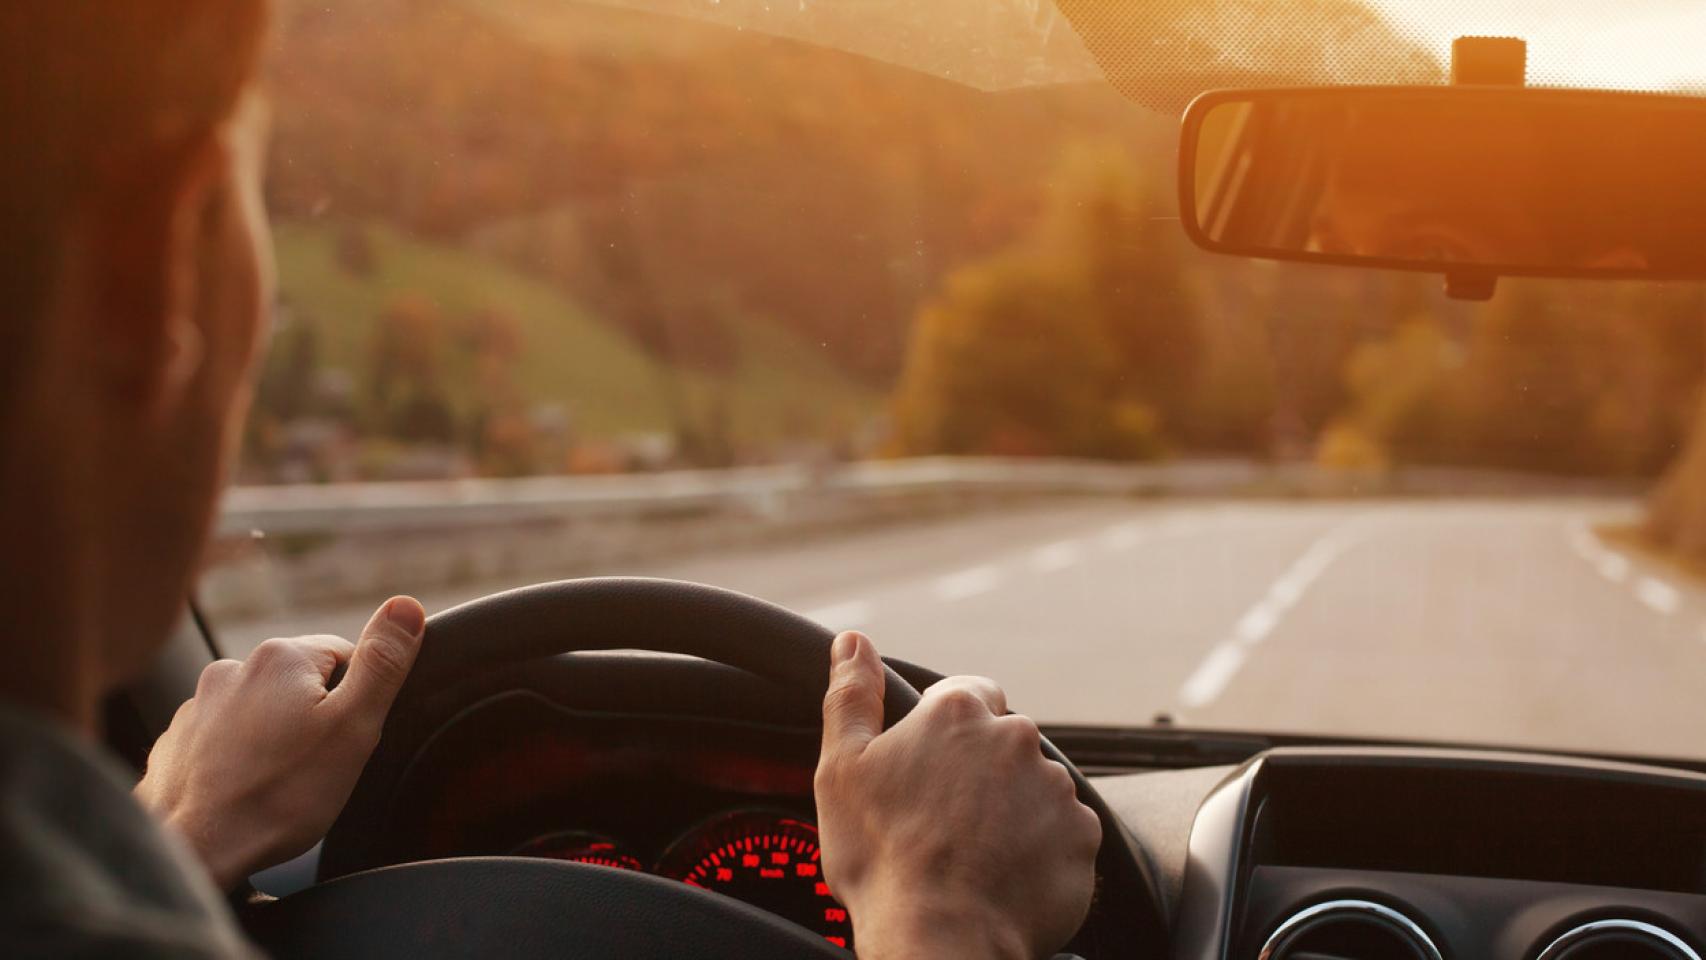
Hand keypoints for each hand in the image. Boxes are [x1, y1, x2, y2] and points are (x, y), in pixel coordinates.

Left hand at [135, 596, 426, 888]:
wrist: (194, 852)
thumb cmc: (279, 795)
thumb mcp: (353, 728)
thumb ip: (382, 663)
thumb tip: (407, 606)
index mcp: (282, 657)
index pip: (346, 657)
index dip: (356, 702)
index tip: (345, 741)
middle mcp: (233, 668)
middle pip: (301, 684)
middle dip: (314, 718)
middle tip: (316, 768)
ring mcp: (197, 705)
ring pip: (260, 712)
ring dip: (274, 738)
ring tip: (278, 785)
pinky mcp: (177, 742)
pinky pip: (223, 739)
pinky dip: (238, 759)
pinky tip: (244, 792)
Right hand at [813, 631, 1099, 959]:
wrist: (938, 937)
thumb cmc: (881, 856)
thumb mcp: (841, 768)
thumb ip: (850, 696)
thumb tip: (852, 643)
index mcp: (959, 713)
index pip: (968, 692)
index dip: (946, 729)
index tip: (929, 769)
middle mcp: (1017, 738)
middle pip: (1003, 742)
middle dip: (980, 773)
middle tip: (943, 821)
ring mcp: (1055, 788)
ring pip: (1034, 788)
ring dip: (1012, 811)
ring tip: (972, 855)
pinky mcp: (1082, 837)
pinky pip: (1063, 834)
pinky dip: (1039, 851)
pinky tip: (1003, 876)